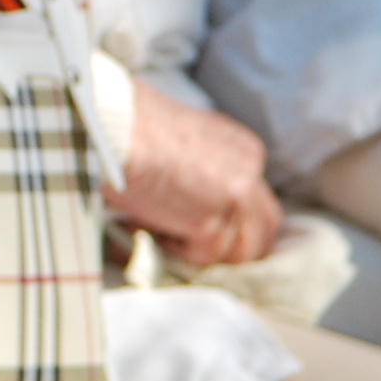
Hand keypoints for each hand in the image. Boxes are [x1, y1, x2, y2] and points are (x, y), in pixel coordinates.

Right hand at [108, 81, 282, 266]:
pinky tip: (150, 230)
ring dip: (206, 250)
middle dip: (240, 244)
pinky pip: (205, 255)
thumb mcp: (185, 137)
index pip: (257, 196)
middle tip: (202, 249)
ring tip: (167, 235)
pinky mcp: (209, 223)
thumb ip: (202, 165)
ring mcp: (233, 199)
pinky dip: (177, 251)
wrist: (115, 129)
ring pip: (241, 249)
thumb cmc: (132, 125)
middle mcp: (248, 172)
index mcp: (244, 149)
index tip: (202, 222)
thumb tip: (189, 196)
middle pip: (265, 225)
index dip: (234, 216)